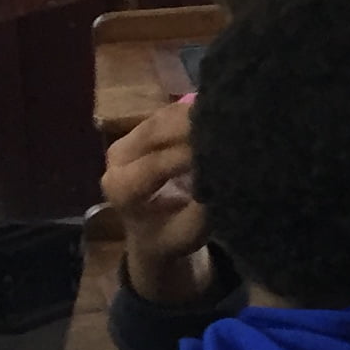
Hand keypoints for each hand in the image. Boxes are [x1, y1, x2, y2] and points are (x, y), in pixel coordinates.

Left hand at [102, 102, 210, 305]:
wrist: (150, 234)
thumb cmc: (171, 236)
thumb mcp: (190, 232)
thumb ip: (204, 207)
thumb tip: (227, 176)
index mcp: (122, 187)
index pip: (156, 163)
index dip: (191, 154)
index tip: (227, 150)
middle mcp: (117, 159)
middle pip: (157, 131)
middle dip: (195, 126)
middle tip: (232, 125)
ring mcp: (126, 141)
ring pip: (164, 118)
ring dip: (196, 115)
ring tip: (228, 117)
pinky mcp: (139, 131)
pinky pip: (169, 115)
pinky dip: (194, 113)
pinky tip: (218, 113)